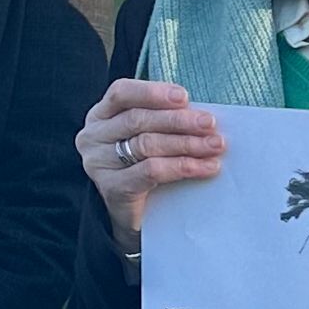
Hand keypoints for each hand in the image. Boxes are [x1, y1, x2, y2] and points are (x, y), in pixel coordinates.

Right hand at [78, 79, 225, 245]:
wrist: (133, 215)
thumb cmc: (144, 166)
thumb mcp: (148, 135)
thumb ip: (164, 119)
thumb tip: (201, 114)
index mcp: (100, 115)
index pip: (121, 93)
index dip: (152, 92)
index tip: (184, 97)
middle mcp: (93, 136)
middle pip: (138, 120)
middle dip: (178, 120)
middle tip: (209, 123)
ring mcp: (99, 163)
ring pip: (146, 144)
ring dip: (186, 143)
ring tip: (214, 145)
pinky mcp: (112, 188)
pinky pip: (151, 171)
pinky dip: (183, 167)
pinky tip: (206, 167)